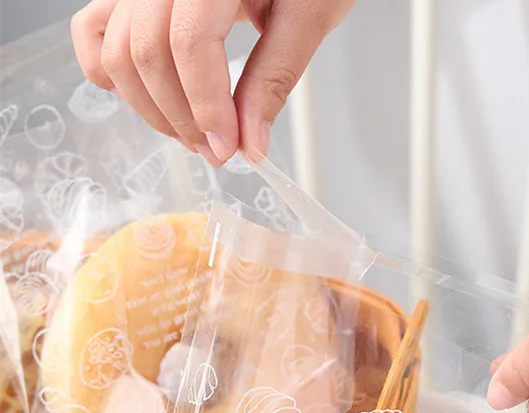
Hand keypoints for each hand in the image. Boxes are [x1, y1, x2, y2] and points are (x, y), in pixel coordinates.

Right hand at [71, 0, 354, 165]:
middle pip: (146, 52)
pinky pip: (93, 32)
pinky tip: (154, 100)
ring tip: (194, 134)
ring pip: (116, 51)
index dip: (205, 106)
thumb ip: (275, 77)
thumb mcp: (307, 16)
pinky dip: (113, 75)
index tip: (229, 148)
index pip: (188, 42)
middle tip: (218, 152)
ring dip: (152, 109)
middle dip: (182, 118)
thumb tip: (250, 144)